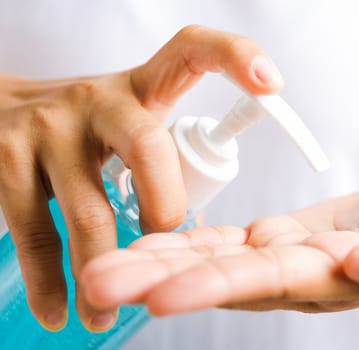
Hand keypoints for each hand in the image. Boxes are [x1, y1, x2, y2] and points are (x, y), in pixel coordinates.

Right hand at [0, 25, 282, 330]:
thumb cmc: (86, 124)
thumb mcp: (130, 115)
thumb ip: (166, 150)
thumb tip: (203, 223)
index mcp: (140, 87)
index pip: (190, 50)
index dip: (234, 55)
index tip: (271, 84)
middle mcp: (97, 100)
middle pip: (148, 147)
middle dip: (165, 207)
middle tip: (167, 244)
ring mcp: (48, 128)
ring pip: (90, 209)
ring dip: (106, 269)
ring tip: (107, 315)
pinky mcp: (5, 161)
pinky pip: (37, 232)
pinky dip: (49, 280)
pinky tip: (61, 308)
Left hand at [81, 174, 358, 314]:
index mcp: (340, 278)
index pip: (273, 283)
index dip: (220, 285)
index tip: (164, 294)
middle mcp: (304, 276)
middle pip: (228, 279)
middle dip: (163, 280)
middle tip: (99, 282)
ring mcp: (289, 258)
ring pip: (218, 261)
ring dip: (160, 263)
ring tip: (103, 266)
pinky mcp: (282, 238)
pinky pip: (229, 242)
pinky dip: (188, 242)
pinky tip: (146, 243)